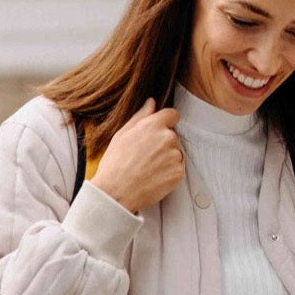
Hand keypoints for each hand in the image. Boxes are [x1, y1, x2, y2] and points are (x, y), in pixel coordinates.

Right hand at [90, 99, 184, 213]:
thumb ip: (140, 116)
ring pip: (176, 153)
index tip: (159, 130)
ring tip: (148, 168)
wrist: (116, 192)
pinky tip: (153, 177)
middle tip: (145, 156)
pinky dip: (169, 173)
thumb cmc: (115, 163)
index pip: (172, 115)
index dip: (166, 121)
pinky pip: (177, 169)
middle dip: (163, 143)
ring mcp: (175, 156)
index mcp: (153, 125)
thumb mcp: (122, 134)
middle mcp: (168, 138)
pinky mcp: (179, 173)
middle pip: (172, 136)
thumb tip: (152, 102)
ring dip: (167, 158)